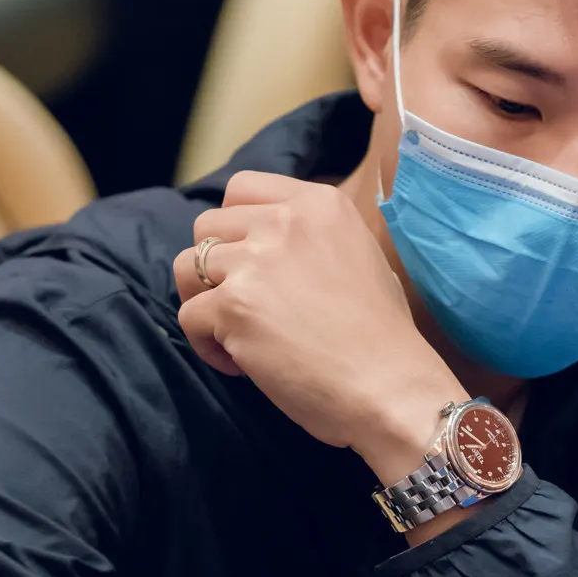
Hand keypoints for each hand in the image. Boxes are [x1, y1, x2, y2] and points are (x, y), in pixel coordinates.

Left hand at [175, 171, 458, 481]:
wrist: (390, 388)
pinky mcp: (233, 308)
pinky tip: (242, 365)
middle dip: (214, 266)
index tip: (249, 261)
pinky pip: (189, 317)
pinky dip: (207, 345)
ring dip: (204, 302)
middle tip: (242, 305)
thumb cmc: (383, 338)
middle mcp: (283, 223)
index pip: (243, 188)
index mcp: (318, 204)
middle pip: (207, 225)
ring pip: (187, 267)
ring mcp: (254, 264)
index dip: (235, 226)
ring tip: (237, 336)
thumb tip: (270, 248)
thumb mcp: (362, 258)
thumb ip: (314, 240)